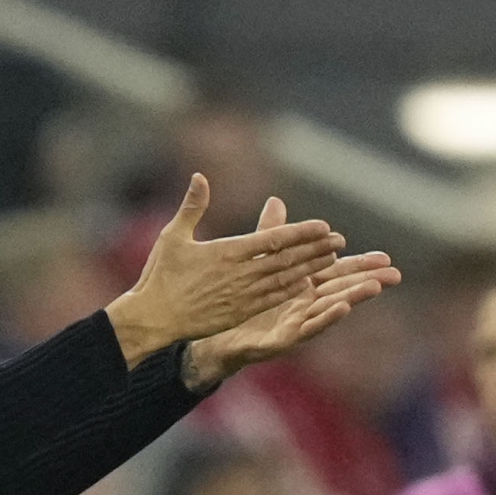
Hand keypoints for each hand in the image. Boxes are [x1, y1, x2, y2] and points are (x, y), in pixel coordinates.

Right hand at [108, 180, 341, 368]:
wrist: (155, 318)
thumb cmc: (161, 276)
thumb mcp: (174, 236)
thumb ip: (192, 206)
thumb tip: (200, 176)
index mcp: (228, 252)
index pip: (273, 239)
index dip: (301, 233)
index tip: (323, 226)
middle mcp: (241, 274)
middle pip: (286, 259)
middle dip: (315, 249)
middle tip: (339, 239)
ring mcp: (243, 296)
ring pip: (285, 280)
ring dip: (310, 269)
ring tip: (331, 259)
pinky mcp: (241, 313)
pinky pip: (274, 300)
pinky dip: (293, 291)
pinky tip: (309, 285)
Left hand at [184, 248, 402, 390]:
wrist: (207, 332)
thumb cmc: (235, 301)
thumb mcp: (253, 260)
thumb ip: (270, 234)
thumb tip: (276, 201)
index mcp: (300, 287)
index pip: (336, 273)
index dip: (360, 265)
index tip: (385, 257)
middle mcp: (302, 307)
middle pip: (341, 291)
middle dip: (368, 283)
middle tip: (395, 275)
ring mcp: (294, 325)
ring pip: (329, 309)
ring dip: (353, 298)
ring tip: (374, 288)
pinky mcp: (280, 340)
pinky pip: (307, 329)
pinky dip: (326, 318)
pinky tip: (342, 308)